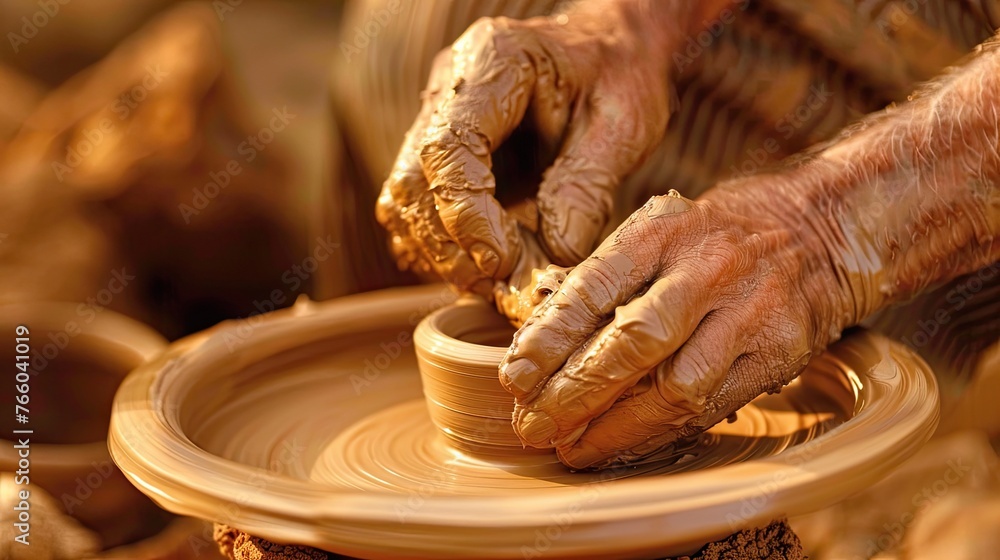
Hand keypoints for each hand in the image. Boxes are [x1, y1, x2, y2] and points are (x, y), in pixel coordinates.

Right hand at [375, 4, 672, 295]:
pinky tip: (488, 267)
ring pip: (406, 201)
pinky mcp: (440, 153)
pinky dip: (446, 247)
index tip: (502, 263)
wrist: (611, 50)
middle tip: (502, 288)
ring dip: (444, 254)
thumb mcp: (622, 125)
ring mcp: (436, 119)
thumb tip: (556, 255)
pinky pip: (419, 209)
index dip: (467, 215)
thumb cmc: (620, 75)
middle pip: (413, 181)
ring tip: (499, 284)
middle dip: (451, 247)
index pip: (448, 147)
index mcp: (493, 62)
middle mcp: (449, 87)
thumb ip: (586, 186)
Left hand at [499, 183, 855, 468]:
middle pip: (634, 342)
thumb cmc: (714, 234)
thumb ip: (605, 278)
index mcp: (664, 230)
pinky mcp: (777, 354)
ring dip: (616, 427)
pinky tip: (623, 444)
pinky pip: (711, 408)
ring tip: (572, 447)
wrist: (819, 230)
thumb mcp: (659, 230)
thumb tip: (537, 339)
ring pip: (676, 387)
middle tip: (532, 425)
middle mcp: (708, 270)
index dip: (550, 338)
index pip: (596, 287)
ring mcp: (748, 314)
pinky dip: (661, 433)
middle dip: (574, 393)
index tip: (514, 378)